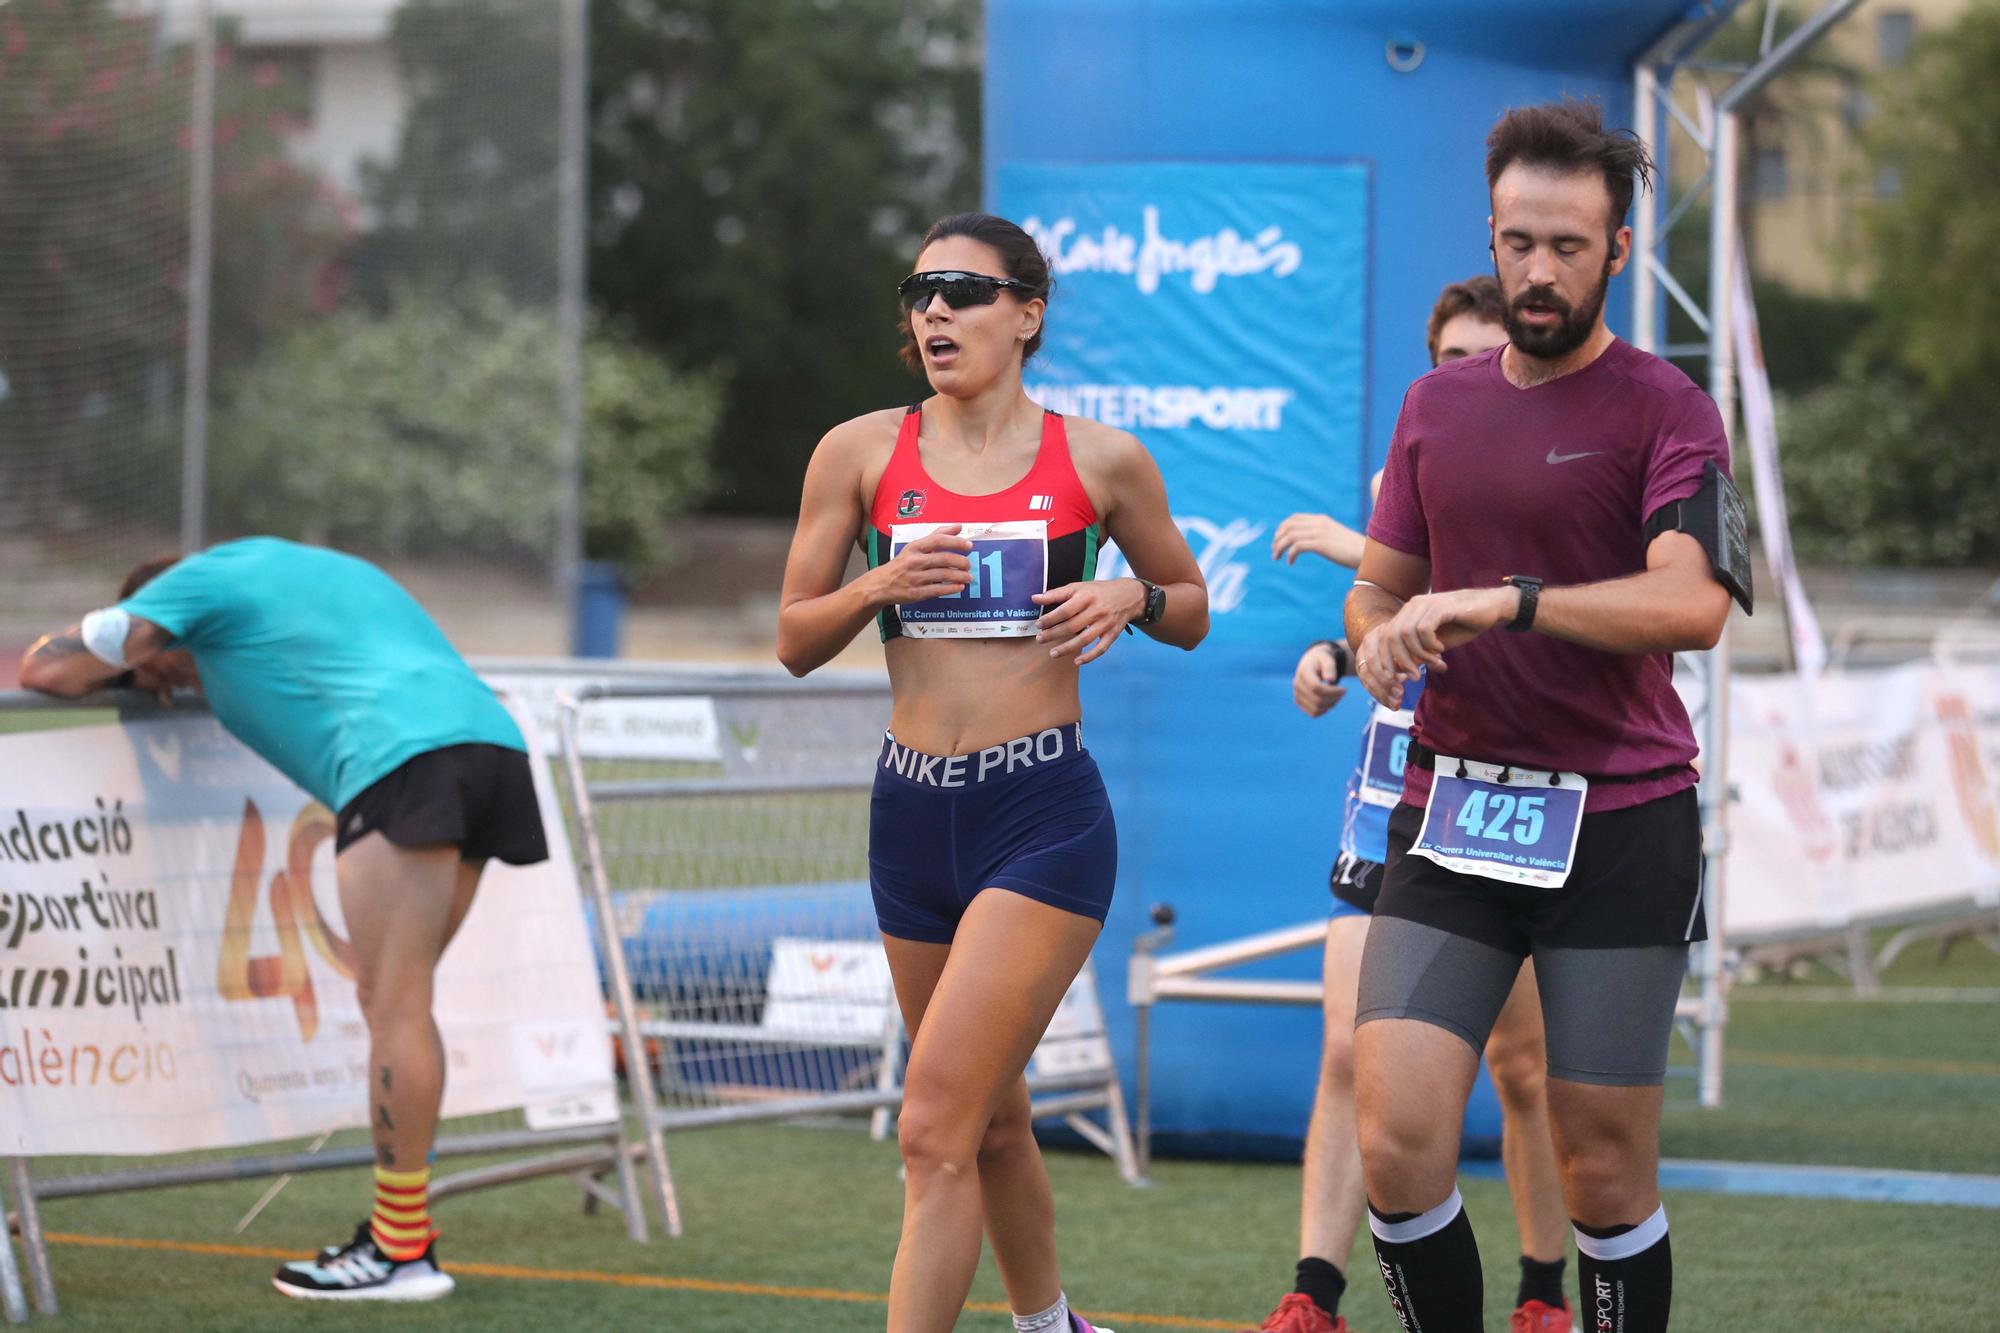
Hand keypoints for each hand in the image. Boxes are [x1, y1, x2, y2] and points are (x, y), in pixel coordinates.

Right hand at [873, 525, 972, 605]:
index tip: (969, 545)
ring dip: (960, 576)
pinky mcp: (916, 593)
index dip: (956, 542)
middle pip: (943, 559)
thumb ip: (937, 535)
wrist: (881, 584)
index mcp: (915, 547)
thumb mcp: (915, 547)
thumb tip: (958, 526)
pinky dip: (951, 588)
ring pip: (943, 575)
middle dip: (961, 562)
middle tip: (969, 564)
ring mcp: (915, 578)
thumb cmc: (902, 564)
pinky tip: (959, 587)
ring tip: (968, 577)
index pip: (938, 540)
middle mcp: (914, 561)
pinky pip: (938, 590)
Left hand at [1032, 577, 1146, 665]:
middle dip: (1054, 634)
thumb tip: (1034, 598)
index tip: (1039, 624)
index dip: (1051, 619)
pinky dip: (1090, 657)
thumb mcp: (1078, 587)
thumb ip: (1056, 594)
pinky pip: (1101, 648)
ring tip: (1052, 653)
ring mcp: (1106, 623)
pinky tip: (1077, 662)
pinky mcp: (1113, 634)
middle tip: (1040, 639)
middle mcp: (1097, 610)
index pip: (1065, 610)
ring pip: (1085, 639)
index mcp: (1087, 596)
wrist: (1128, 595)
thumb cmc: (1098, 591)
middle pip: (1073, 626)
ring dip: (1067, 648)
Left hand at [1271, 513, 1363, 567]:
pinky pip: (1297, 547)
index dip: (1282, 528)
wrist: (1366, 553)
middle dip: (1277, 538)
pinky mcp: (1321, 544)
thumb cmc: (1351, 549)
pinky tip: (1290, 563)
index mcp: (1321, 519)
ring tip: (1276, 558)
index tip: (1277, 540)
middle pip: (1288, 526)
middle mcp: (1319, 523)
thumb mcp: (1334, 537)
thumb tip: (1307, 543)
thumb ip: (1321, 535)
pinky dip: (1290, 555)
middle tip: (1274, 551)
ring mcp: (1320, 533)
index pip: (1294, 518)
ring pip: (1290, 536)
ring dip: (1279, 547)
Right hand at [1292, 642, 1346, 717]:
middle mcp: (1297, 685)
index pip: (1316, 688)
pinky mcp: (1299, 702)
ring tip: (1337, 697)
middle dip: (1334, 699)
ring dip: (1330, 705)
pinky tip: (1330, 701)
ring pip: (1316, 709)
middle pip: (1317, 700)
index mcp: (1303, 672)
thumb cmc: (1322, 661)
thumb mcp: (1327, 660)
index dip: (1332, 692)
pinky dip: (1324, 710)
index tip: (1344, 689)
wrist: (1311, 664)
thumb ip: (1329, 668)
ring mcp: (1296, 695)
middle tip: (1342, 693)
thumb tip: (1330, 679)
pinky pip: (1313, 713)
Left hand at [1354, 586, 1516, 706]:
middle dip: (1400, 661)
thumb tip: (1399, 671)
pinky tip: (1441, 649)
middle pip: (1391, 637)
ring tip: (1436, 663)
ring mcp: (1425, 604)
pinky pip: (1423, 629)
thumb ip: (1417, 654)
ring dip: (1420, 655)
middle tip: (1415, 677)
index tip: (1395, 678)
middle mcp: (1413, 606)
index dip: (1386, 659)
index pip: (1384, 637)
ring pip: (1406, 634)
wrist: (1490, 608)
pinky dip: (1429, 644)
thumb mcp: (1434, 644)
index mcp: (1408, 613)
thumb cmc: (1461, 625)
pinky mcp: (1440, 607)